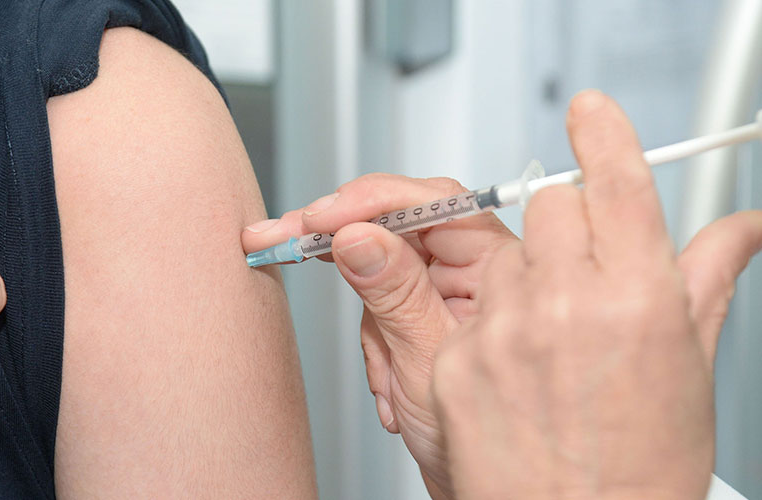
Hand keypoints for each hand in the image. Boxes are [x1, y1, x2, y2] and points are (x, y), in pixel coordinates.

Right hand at [243, 176, 519, 497]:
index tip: (319, 217)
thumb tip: (356, 234)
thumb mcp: (428, 361)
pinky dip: (372, 345)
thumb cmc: (485, 440)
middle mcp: (474, 271)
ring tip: (387, 377)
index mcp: (496, 267)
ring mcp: (446, 292)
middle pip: (398, 226)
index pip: (433, 204)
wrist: (479, 489)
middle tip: (280, 237)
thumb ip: (393, 293)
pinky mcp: (424, 312)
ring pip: (380, 269)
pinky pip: (378, 303)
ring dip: (368, 326)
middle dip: (341, 239)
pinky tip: (391, 385)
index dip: (370, 201)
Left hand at [431, 91, 761, 498]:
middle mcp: (566, 304)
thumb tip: (742, 229)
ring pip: (503, 256)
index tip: (588, 113)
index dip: (601, 138)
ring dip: (523, 278)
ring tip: (545, 339)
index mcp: (637, 298)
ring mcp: (503, 331)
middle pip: (549, 208)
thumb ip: (705, 279)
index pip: (614, 186)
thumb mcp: (688, 366)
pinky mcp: (454, 360)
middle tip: (579, 279)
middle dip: (565, 230)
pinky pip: (465, 308)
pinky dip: (486, 324)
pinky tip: (512, 369)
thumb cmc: (642, 465)